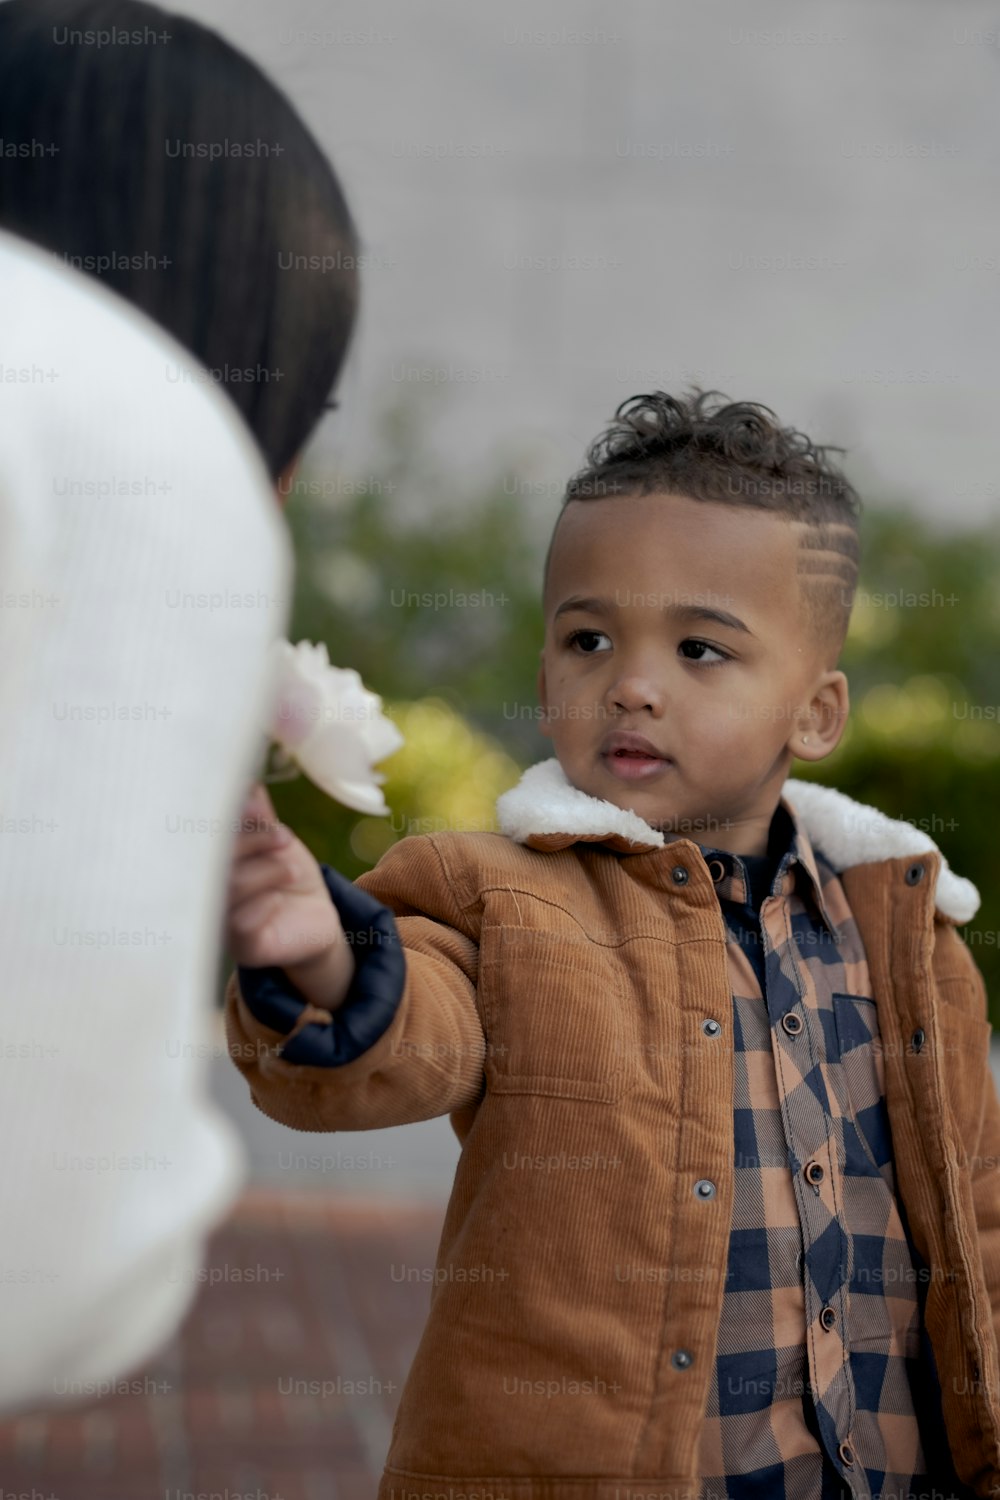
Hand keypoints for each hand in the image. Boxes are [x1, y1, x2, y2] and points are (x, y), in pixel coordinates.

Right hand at [224, 782, 354, 1010]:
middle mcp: (209, 893)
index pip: (203, 839)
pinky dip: (261, 905)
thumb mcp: (276, 842)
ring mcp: (222, 921)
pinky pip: (240, 924)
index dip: (227, 819)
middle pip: (210, 864)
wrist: (316, 919)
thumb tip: (247, 784)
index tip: (257, 807)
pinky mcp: (242, 946)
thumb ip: (259, 818)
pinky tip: (277, 899)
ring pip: (229, 890)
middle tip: (281, 837)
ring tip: (291, 868)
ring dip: (263, 871)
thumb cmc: (287, 877)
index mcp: (211, 865)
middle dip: (248, 843)